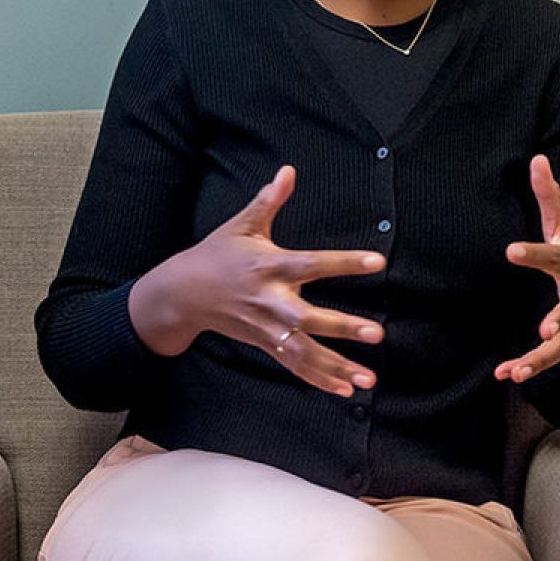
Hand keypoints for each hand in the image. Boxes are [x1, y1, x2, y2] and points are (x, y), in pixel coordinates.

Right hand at [128, 165, 385, 396]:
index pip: (314, 263)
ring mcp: (267, 327)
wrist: (181, 294)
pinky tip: (347, 390)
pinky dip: (320, 380)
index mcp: (270, 267)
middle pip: (310, 318)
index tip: (378, 261)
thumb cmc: (216, 254)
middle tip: (377, 333)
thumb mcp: (241, 224)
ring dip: (338, 366)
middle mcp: (271, 301)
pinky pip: (294, 366)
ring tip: (369, 379)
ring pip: (305, 352)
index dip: (345, 262)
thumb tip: (288, 170)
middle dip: (343, 327)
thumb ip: (269, 200)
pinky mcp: (264, 345)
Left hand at [495, 154, 559, 383]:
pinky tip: (508, 374)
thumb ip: (549, 194)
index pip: (552, 255)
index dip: (533, 254)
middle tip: (546, 331)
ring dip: (541, 359)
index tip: (511, 252)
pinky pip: (555, 356)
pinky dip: (533, 366)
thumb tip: (536, 159)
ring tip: (514, 371)